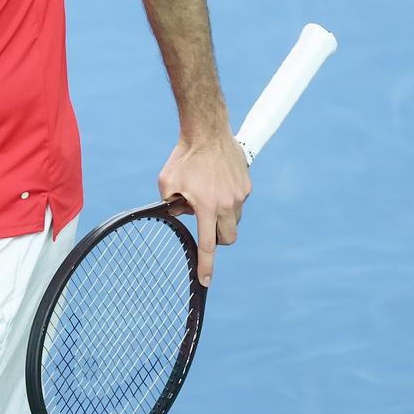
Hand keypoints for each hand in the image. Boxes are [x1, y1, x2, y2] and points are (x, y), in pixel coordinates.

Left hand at [157, 137, 250, 286]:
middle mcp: (228, 204)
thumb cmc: (183, 157)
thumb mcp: (166, 182)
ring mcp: (240, 195)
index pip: (207, 244)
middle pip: (228, 238)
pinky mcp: (247, 186)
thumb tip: (180, 214)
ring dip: (222, 218)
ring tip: (207, 196)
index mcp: (207, 206)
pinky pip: (238, 202)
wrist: (208, 132)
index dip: (206, 265)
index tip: (206, 281)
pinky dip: (227, 201)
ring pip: (234, 220)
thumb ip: (169, 204)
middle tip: (204, 226)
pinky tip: (216, 184)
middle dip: (218, 239)